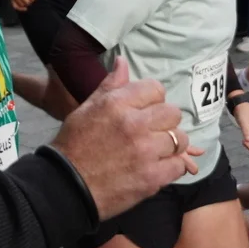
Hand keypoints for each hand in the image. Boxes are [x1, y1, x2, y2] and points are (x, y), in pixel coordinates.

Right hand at [51, 58, 201, 220]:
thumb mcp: (87, 109)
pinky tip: (156, 167)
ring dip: (171, 145)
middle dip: (164, 122)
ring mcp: (146, 151)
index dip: (152, 100)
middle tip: (151, 132)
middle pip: (172, 113)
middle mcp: (134, 123)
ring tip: (155, 151)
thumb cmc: (75, 145)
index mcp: (116, 103)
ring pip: (180, 139)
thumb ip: (110, 86)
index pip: (156, 89)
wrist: (68, 186)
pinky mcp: (152, 177)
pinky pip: (179, 165)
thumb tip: (123, 61)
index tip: (145, 111)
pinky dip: (170, 167)